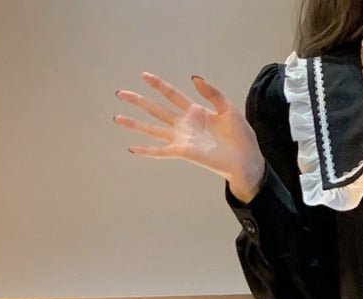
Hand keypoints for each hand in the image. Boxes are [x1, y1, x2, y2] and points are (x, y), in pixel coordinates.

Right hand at [113, 72, 265, 201]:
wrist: (246, 160)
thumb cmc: (241, 136)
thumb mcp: (228, 109)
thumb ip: (212, 93)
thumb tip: (194, 78)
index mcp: (196, 112)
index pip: (172, 95)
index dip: (158, 85)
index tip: (144, 75)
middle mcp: (185, 124)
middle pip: (157, 109)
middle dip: (139, 101)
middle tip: (121, 93)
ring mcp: (182, 138)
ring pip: (153, 129)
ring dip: (135, 124)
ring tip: (117, 118)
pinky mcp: (183, 152)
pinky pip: (161, 151)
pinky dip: (147, 151)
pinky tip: (132, 148)